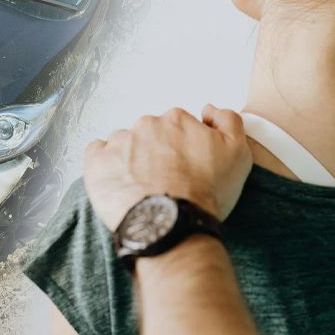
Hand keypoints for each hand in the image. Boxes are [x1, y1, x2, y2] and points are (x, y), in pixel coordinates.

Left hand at [83, 105, 252, 231]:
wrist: (173, 225)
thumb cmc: (205, 193)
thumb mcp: (238, 153)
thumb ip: (228, 120)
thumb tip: (207, 109)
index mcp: (176, 119)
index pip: (177, 127)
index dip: (181, 149)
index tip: (184, 169)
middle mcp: (146, 124)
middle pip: (149, 135)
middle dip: (155, 153)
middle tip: (164, 181)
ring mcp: (119, 142)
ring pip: (124, 145)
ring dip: (130, 159)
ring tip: (141, 188)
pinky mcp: (97, 162)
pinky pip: (96, 153)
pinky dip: (104, 164)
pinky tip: (117, 181)